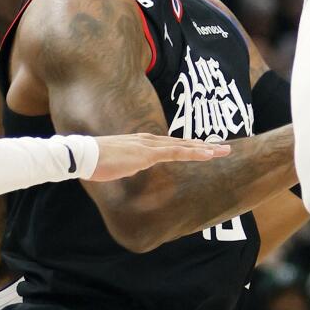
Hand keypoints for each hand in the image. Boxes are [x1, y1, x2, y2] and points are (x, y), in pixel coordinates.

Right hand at [89, 134, 230, 181]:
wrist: (84, 156)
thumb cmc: (97, 162)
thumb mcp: (119, 165)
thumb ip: (131, 165)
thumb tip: (136, 168)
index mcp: (143, 143)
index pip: (173, 145)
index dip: (191, 146)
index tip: (207, 149)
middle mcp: (150, 141)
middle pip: (183, 143)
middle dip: (205, 146)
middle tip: (225, 148)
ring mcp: (150, 146)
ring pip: (184, 146)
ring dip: (205, 149)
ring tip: (223, 151)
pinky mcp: (148, 154)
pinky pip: (176, 153)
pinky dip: (193, 153)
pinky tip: (207, 155)